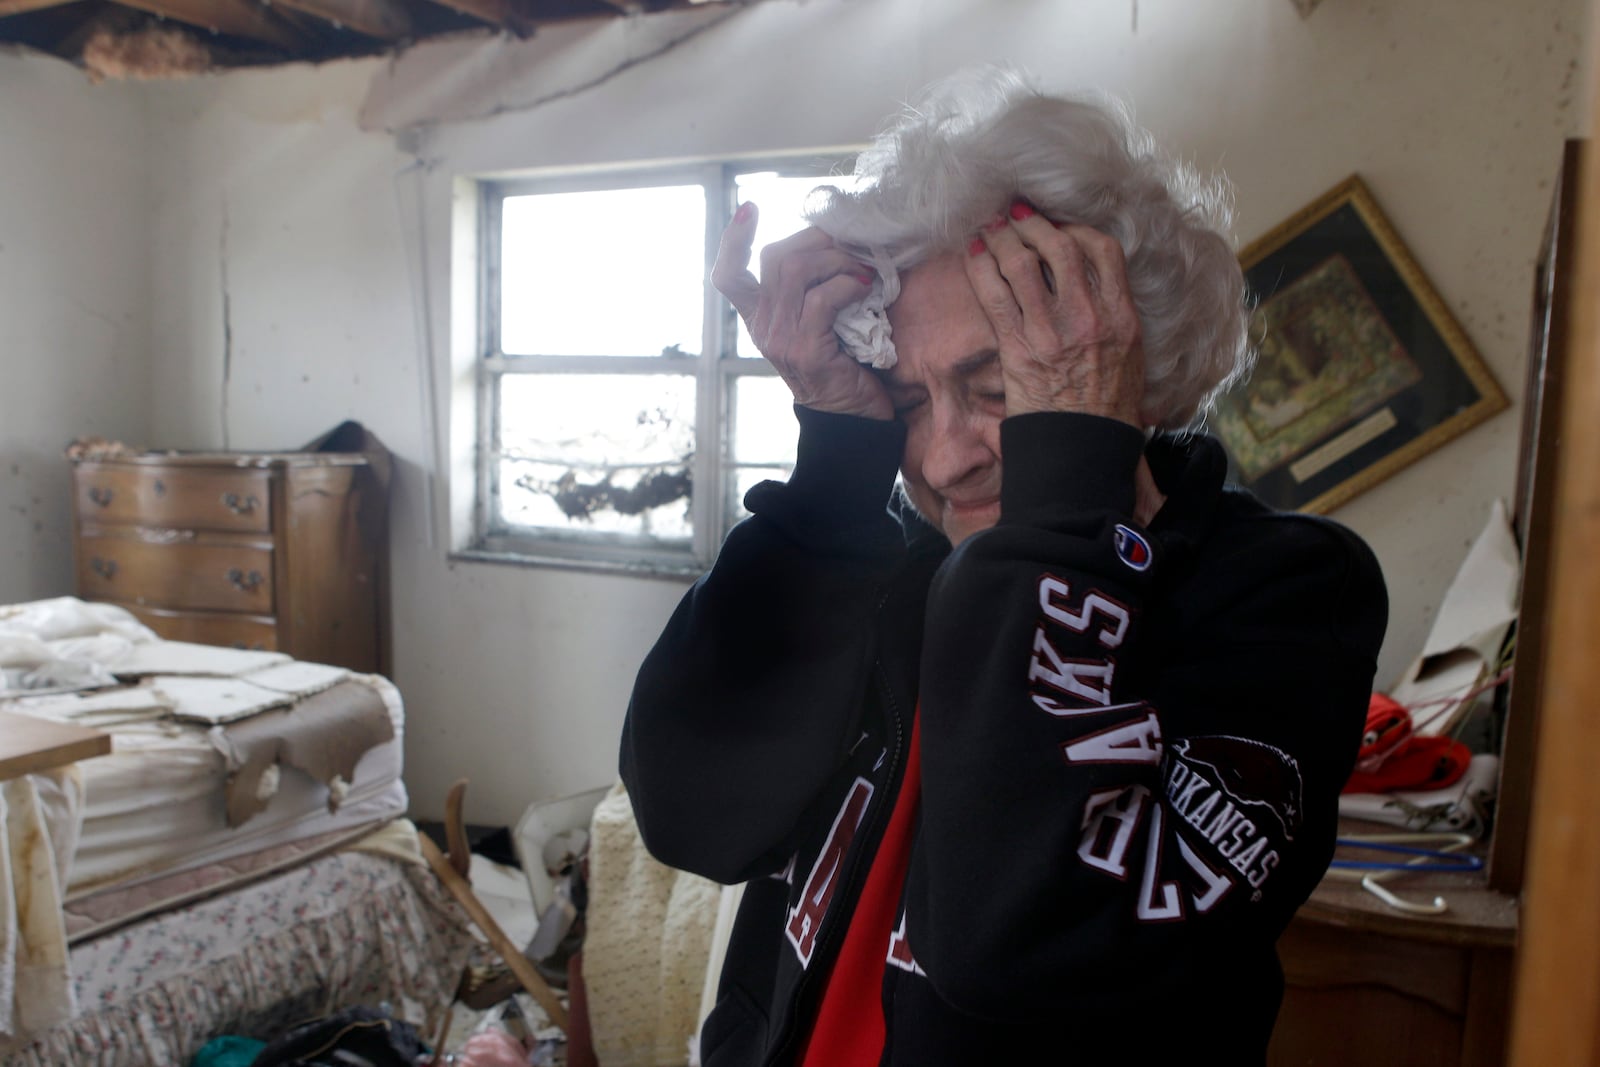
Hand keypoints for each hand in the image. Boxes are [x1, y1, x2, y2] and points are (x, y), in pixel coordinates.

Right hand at [711, 203, 893, 419]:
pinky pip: (823, 299)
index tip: (750, 208)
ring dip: (838, 260)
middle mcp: (763, 328)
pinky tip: (866, 288)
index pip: (728, 276)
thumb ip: (809, 289)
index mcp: (759, 318)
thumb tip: (833, 238)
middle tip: (853, 247)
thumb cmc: (842, 363)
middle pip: (775, 259)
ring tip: (864, 269)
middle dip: (818, 241)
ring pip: (797, 272)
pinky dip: (849, 285)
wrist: (852, 418)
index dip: (733, 240)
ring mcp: (780, 340)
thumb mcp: (816, 322)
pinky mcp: (805, 351)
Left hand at [965, 203, 1146, 427]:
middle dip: (1033, 224)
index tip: (1058, 226)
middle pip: (1059, 247)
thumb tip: (1095, 282)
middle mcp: (1088, 317)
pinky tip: (973, 253)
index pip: (1102, 250)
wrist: (1081, 448)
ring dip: (1001, 238)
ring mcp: (1050, 331)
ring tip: (990, 227)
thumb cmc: (1107, 407)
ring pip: (1022, 264)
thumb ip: (1115, 314)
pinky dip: (980, 266)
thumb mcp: (1131, 356)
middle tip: (1016, 215)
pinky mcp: (1018, 347)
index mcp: (1121, 316)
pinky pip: (994, 294)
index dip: (1075, 228)